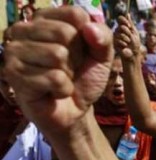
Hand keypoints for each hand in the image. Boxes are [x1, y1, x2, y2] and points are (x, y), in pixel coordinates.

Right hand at [3, 7, 113, 134]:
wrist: (75, 110)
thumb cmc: (84, 78)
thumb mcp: (102, 56)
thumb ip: (104, 38)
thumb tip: (89, 27)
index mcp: (46, 18)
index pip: (76, 15)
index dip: (87, 39)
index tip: (81, 52)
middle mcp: (25, 29)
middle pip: (65, 33)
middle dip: (76, 58)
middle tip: (70, 70)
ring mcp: (15, 50)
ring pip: (57, 54)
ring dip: (68, 74)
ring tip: (61, 79)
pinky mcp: (13, 74)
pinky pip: (53, 77)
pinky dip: (62, 89)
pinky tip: (53, 92)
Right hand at [114, 15, 141, 60]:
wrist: (132, 55)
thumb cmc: (135, 45)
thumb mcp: (134, 33)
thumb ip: (131, 24)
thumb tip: (128, 14)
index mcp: (124, 27)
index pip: (120, 19)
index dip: (124, 20)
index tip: (129, 26)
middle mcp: (118, 31)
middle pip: (121, 26)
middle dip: (127, 31)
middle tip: (130, 37)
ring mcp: (115, 36)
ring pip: (119, 33)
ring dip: (126, 38)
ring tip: (128, 43)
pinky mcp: (113, 43)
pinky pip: (117, 40)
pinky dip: (123, 43)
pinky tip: (125, 46)